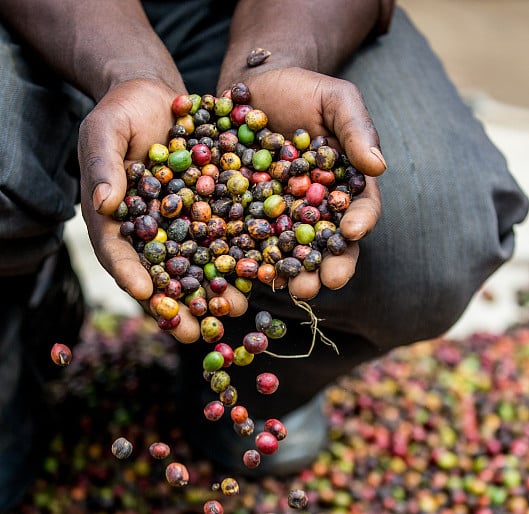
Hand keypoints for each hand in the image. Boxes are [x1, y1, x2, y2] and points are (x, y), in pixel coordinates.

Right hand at [78, 78, 247, 342]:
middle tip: (194, 335)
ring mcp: (181, 229)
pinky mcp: (210, 217)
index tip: (144, 295)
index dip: (130, 275)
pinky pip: (226, 242)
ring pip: (197, 268)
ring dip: (215, 294)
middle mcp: (149, 235)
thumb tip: (103, 200)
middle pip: (161, 277)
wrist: (159, 97)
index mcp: (114, 222)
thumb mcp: (105, 130)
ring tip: (235, 313)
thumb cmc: (122, 112)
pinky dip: (240, 261)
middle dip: (178, 307)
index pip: (117, 254)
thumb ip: (103, 164)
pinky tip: (261, 277)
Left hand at [229, 67, 384, 299]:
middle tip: (327, 282)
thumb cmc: (303, 90)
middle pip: (331, 244)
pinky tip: (253, 274)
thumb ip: (357, 128)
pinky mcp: (250, 219)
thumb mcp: (336, 99)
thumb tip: (379, 165)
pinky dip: (255, 261)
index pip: (361, 209)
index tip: (354, 231)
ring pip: (294, 253)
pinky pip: (254, 244)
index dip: (360, 222)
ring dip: (296, 275)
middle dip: (331, 265)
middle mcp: (318, 210)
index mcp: (347, 186)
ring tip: (293, 290)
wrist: (253, 87)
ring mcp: (284, 218)